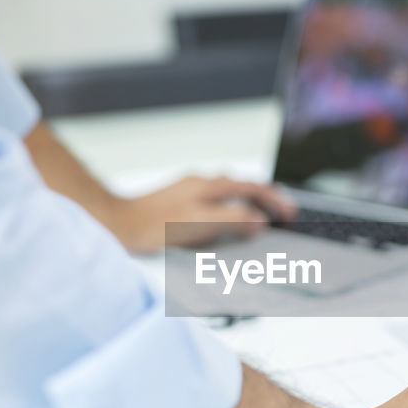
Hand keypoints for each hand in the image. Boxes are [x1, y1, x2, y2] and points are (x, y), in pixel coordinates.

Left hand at [107, 175, 296, 252]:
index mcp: (210, 185)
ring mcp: (189, 190)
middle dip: (266, 198)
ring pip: (229, 191)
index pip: (253, 187)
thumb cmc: (153, 226)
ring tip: (262, 217)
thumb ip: (233, 219)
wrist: (117, 223)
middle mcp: (201, 182)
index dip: (275, 200)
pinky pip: (214, 199)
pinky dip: (231, 207)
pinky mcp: (179, 200)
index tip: (290, 213)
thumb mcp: (200, 223)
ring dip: (249, 202)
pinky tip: (227, 220)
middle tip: (283, 214)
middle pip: (243, 185)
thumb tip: (260, 220)